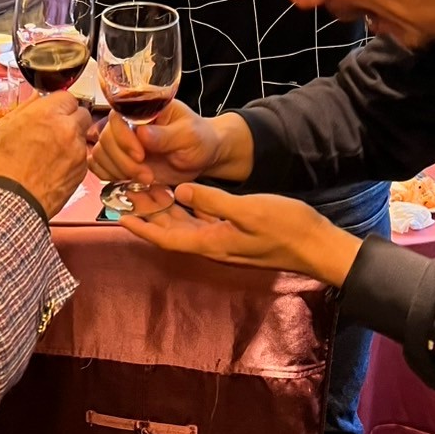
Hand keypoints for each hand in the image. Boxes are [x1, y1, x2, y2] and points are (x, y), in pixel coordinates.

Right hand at [0, 91, 90, 216]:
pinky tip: (55, 167)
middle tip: (55, 130)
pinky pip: (82, 157)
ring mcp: (77, 150)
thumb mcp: (3, 128)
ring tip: (52, 152)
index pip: (67, 96)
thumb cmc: (2, 166)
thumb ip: (25, 108)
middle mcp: (67, 128)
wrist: (11, 201)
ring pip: (83, 136)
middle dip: (70, 119)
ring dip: (72, 139)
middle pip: (81, 113)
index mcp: (47, 113)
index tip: (52, 112)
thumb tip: (36, 98)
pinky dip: (73, 159)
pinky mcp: (82, 170)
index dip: (58, 105)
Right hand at [88, 100, 229, 185]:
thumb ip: (166, 135)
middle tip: (147, 175)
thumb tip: (142, 133)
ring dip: (119, 171)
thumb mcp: (189, 135)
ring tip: (144, 179)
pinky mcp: (119, 158)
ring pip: (101, 154)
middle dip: (124, 161)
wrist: (201, 157)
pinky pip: (100, 166)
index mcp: (143, 107)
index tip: (140, 156)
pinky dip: (111, 176)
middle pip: (106, 138)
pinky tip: (130, 180)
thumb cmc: (198, 139)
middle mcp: (127, 121)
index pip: (118, 117)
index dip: (124, 138)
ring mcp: (121, 140)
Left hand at [119, 184, 362, 285]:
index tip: (118, 215)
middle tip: (124, 195)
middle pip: (170, 230)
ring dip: (164, 209)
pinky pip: (201, 219)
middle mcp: (212, 244)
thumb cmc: (286, 227)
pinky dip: (186, 206)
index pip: (166, 237)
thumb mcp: (248, 210)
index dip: (141, 226)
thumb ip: (212, 201)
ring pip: (184, 224)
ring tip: (143, 189)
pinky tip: (179, 190)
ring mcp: (223, 239)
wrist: (316, 244)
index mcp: (211, 242)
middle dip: (146, 214)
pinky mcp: (234, 232)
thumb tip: (180, 190)